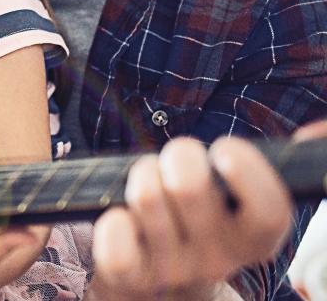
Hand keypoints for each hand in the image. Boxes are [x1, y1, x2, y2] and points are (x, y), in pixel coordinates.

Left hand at [89, 136, 293, 300]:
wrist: (160, 286)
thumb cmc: (200, 221)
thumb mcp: (238, 201)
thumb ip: (265, 169)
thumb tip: (316, 132)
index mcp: (255, 238)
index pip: (270, 211)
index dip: (249, 173)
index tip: (225, 149)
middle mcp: (219, 259)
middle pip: (190, 187)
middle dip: (178, 154)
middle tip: (177, 160)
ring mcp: (174, 270)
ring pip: (147, 197)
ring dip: (141, 175)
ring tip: (148, 182)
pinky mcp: (131, 277)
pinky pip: (115, 240)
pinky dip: (112, 219)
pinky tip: (120, 215)